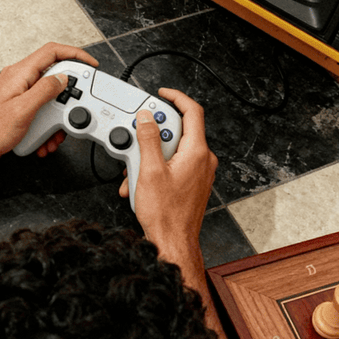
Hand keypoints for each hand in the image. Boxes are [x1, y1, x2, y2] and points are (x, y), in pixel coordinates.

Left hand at [0, 42, 98, 165]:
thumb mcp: (23, 110)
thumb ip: (44, 91)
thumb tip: (62, 79)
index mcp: (20, 74)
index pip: (52, 52)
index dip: (74, 54)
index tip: (89, 64)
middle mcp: (19, 80)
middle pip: (53, 78)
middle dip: (66, 98)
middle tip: (73, 111)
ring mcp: (17, 94)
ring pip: (47, 100)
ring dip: (55, 119)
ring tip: (54, 135)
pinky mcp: (17, 108)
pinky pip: (38, 112)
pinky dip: (45, 126)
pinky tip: (43, 140)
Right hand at [120, 89, 216, 266]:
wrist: (173, 243)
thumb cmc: (166, 216)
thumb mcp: (149, 172)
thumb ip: (147, 140)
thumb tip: (146, 119)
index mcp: (197, 152)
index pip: (192, 112)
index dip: (176, 98)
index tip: (163, 95)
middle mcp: (203, 161)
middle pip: (178, 133)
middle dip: (153, 138)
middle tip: (137, 143)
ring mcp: (199, 174)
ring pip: (173, 152)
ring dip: (151, 159)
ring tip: (135, 174)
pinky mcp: (192, 185)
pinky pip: (175, 168)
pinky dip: (157, 171)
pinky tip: (142, 184)